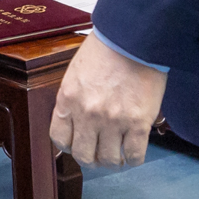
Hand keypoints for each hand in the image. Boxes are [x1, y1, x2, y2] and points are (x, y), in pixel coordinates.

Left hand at [49, 34, 166, 166]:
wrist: (134, 38)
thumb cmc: (107, 49)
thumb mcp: (77, 72)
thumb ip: (74, 97)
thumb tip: (75, 119)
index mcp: (68, 98)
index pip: (60, 138)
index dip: (70, 145)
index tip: (78, 143)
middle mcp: (87, 113)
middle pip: (84, 156)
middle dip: (91, 158)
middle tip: (99, 153)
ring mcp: (113, 120)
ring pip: (109, 160)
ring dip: (113, 160)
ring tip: (118, 154)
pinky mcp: (138, 123)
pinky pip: (134, 155)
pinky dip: (134, 159)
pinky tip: (133, 152)